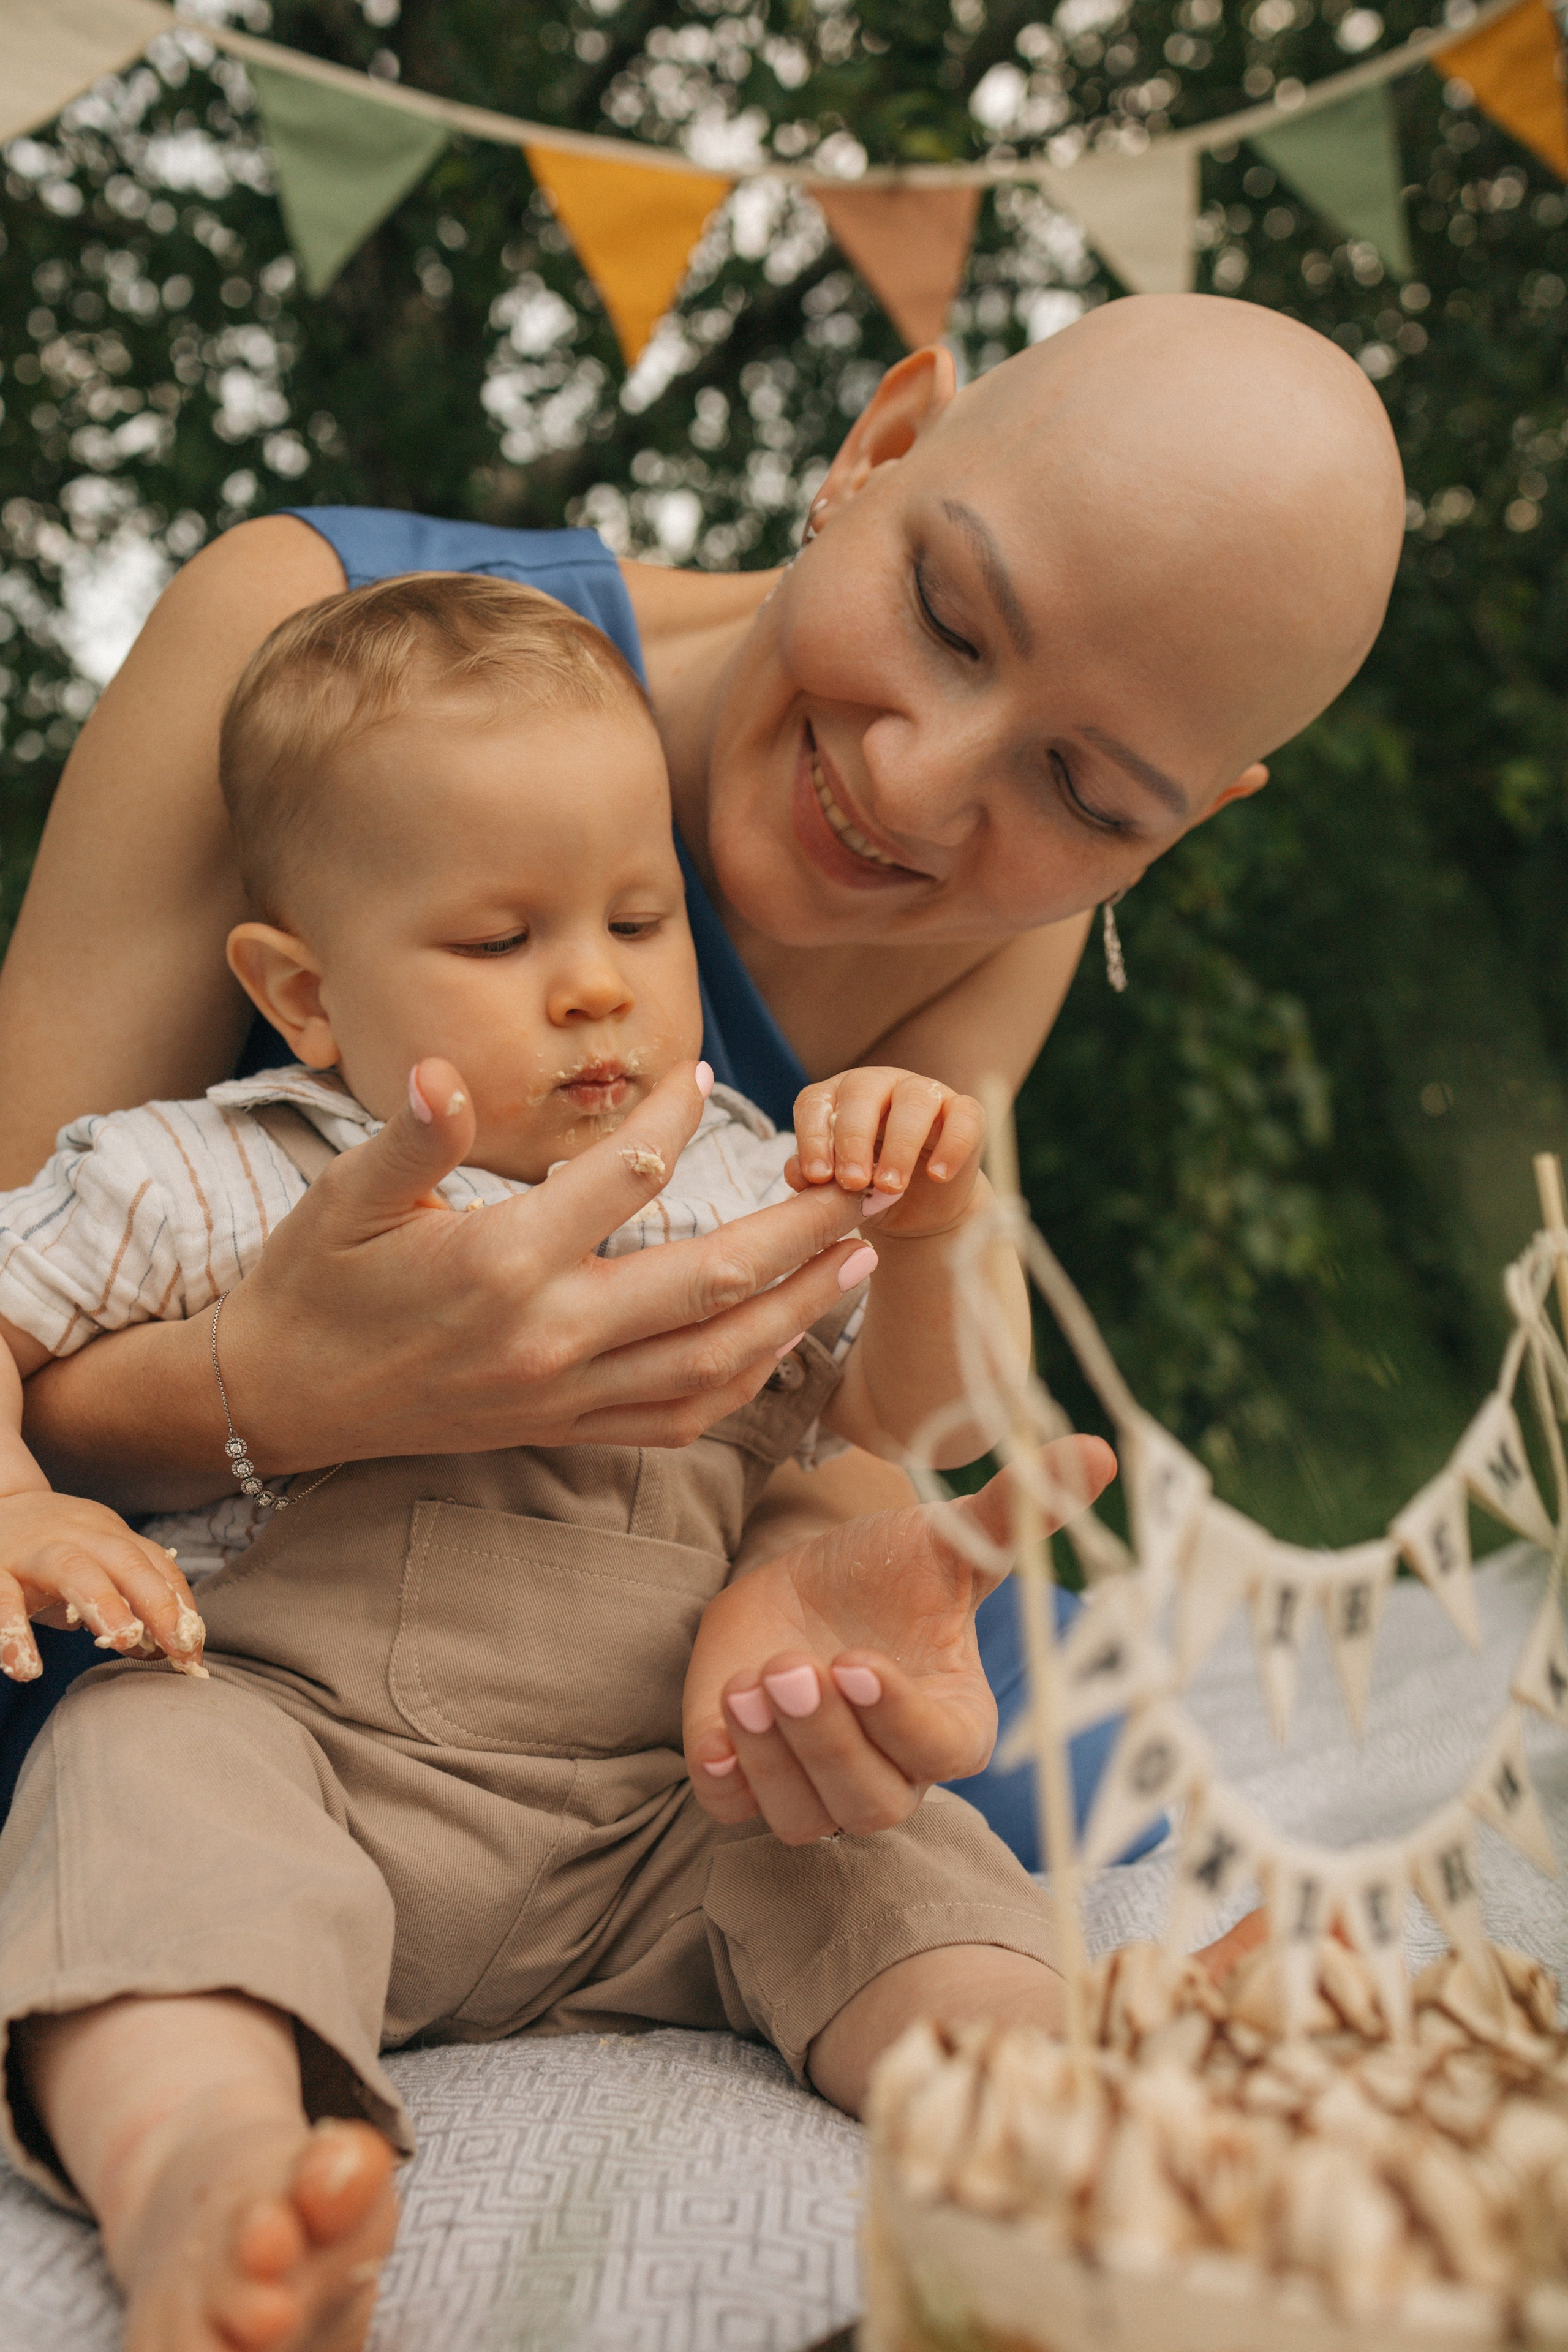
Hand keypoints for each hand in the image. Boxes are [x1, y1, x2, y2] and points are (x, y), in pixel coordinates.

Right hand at [0, 1490, 205, 1681]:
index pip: (157, 1566)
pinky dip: (13, 1633)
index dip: (181, 1607)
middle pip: (126, 1561)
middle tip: (178, 1646)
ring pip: (71, 1568)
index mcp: (109, 1537)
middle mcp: (76, 1537)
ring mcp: (33, 1550)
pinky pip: (3, 1599)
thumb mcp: (94, 1564)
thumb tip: (162, 1648)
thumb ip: (126, 1600)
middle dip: (158, 1603)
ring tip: (123, 1638)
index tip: (193, 1650)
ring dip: (103, 1602)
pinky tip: (27, 1668)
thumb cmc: (49, 1550)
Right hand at [219, 1059, 874, 1469]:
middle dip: (803, 1233)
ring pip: (715, 1361)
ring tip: (857, 1263)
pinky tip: (783, 1343)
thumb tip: (444, 1069)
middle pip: (711, 1281)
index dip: (672, 1119)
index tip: (704, 1078)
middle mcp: (550, 1337)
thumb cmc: (314, 1282)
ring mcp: (565, 1395)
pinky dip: (744, 1383)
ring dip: (798, 1312)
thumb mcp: (342, 1195)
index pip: (624, 1179)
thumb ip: (411, 1135)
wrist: (281, 1397)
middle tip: (866, 1189)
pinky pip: (679, 1417)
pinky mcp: (565, 1430)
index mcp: (501, 1264)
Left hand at [683, 1438, 1115, 1844]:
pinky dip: (726, 1777)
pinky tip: (716, 1726)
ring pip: (802, 1816)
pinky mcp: (751, 1781)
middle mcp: (892, 1773)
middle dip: (826, 1739)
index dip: (897, 1716)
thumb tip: (1096, 1451)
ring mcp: (818, 1787)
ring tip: (749, 1681)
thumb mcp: (948, 1536)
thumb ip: (1015, 1513)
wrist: (813, 1584)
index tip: (855, 1659)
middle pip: (869, 1802)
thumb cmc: (892, 1570)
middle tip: (793, 1666)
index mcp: (952, 1722)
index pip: (939, 1750)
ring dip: (773, 1756)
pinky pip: (735, 1809)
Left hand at [786, 1067, 985, 1238]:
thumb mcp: (838, 1193)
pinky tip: (938, 1175)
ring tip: (891, 1186)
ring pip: (913, 1100)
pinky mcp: (964, 1111)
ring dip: (900, 1145)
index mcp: (837, 1099)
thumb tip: (800, 1175)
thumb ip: (816, 1183)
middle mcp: (879, 1086)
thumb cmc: (868, 1193)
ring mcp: (924, 1094)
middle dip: (854, 1139)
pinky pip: (963, 1116)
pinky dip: (952, 1145)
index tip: (816, 1177)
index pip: (816, 1102)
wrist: (918, 1212)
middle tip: (853, 1182)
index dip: (812, 1136)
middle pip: (861, 1092)